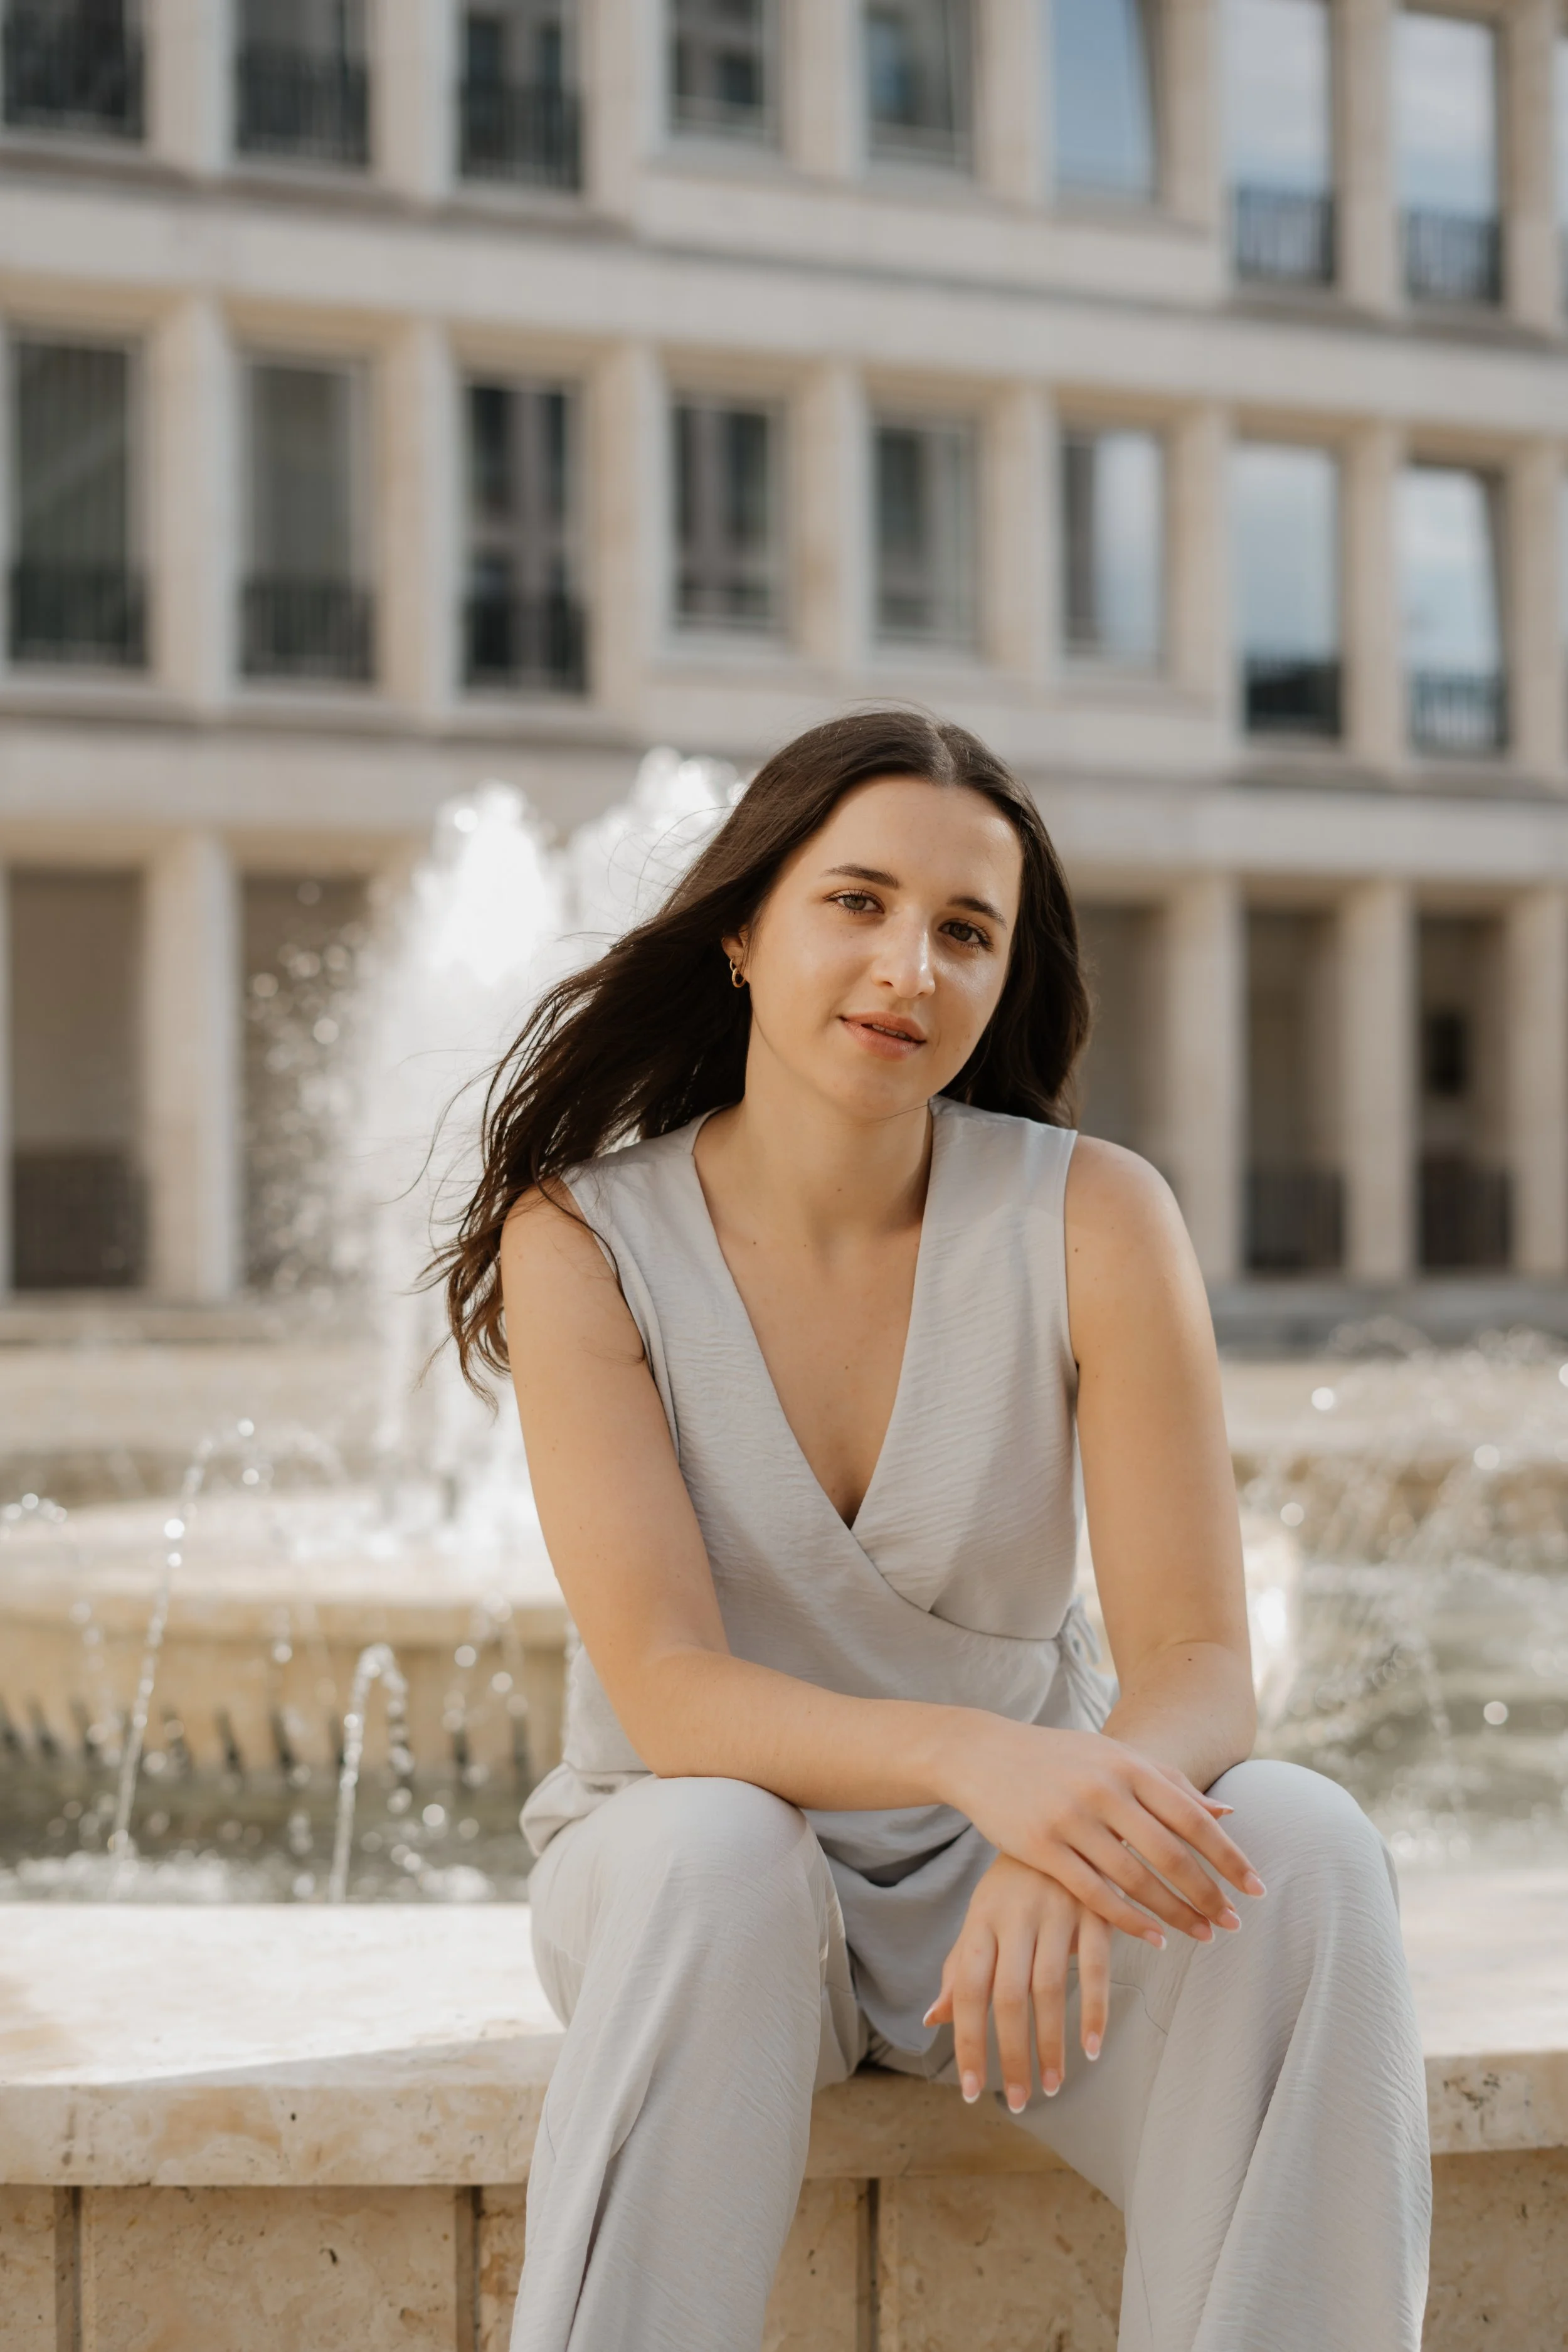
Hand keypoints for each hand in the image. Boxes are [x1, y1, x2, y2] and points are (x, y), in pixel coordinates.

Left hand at [924, 1856, 1112, 2110]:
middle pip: (1007, 1995)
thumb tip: (932, 2020)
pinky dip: (1095, 2010)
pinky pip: (1097, 1966)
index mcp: (982, 1920)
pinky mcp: (1095, 1907)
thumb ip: (961, 1969)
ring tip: (1053, 2085)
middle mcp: (1015, 1916)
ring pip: (1049, 1987)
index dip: (969, 2041)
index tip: (971, 2090)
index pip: (969, 1989)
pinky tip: (1093, 2047)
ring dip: (1052, 2043)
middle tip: (1019, 2101)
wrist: (1060, 1813)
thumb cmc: (1014, 1882)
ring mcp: (1056, 1910)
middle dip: (1011, 2054)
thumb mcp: (983, 1918)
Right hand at [943, 1718, 1263, 1945]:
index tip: (1256, 1889)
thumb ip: (1169, 1784)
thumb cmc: (1058, 1758)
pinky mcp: (1041, 1846)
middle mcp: (1104, 1789)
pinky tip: (1153, 1938)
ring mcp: (1071, 1818)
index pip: (1192, 1818)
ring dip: (1175, 1914)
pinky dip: (1129, 1920)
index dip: (1228, 1856)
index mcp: (1128, 1765)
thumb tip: (1225, 1815)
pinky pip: (1094, 1894)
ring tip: (1202, 1936)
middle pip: (1170, 1854)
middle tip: (1234, 1924)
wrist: (983, 1753)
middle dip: (1208, 1894)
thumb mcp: (1114, 1758)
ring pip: (1136, 1879)